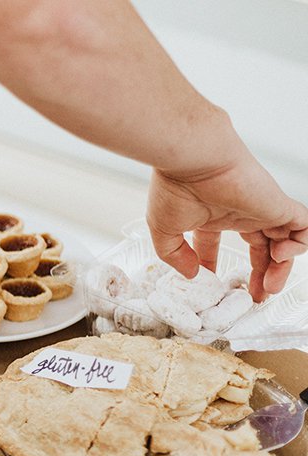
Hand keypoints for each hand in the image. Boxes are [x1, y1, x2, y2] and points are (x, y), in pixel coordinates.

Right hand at [147, 152, 307, 301]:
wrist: (194, 159)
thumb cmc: (175, 184)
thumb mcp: (162, 229)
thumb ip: (174, 254)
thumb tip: (191, 274)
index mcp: (211, 216)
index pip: (217, 244)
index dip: (215, 265)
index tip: (211, 283)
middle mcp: (239, 213)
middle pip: (260, 248)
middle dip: (261, 274)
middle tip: (255, 296)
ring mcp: (261, 210)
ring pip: (284, 242)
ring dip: (281, 268)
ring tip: (268, 287)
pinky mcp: (278, 206)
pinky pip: (303, 228)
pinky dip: (299, 246)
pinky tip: (280, 255)